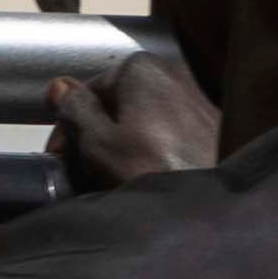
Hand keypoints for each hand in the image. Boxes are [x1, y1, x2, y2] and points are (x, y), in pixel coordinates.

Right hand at [45, 40, 224, 188]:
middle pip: (117, 106)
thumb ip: (74, 112)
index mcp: (140, 68)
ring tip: (116, 185)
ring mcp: (197, 100)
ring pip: (143, 123)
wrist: (218, 210)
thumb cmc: (158, 173)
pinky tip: (149, 183)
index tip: (60, 161)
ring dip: (125, 149)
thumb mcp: (99, 144)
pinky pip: (170, 136)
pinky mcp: (214, 129)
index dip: (67, 130)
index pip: (86, 93)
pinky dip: (154, 155)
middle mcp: (172, 74)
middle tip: (85, 177)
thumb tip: (60, 87)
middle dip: (97, 139)